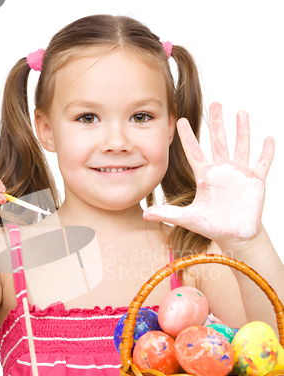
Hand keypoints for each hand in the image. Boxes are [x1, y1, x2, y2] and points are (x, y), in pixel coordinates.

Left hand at [143, 103, 274, 245]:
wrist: (234, 235)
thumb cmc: (212, 225)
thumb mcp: (188, 218)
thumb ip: (167, 213)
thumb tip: (144, 215)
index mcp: (205, 176)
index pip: (194, 152)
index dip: (187, 137)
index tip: (181, 120)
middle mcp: (222, 170)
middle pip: (219, 141)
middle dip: (217, 123)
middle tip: (215, 103)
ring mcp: (239, 174)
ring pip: (241, 146)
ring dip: (242, 130)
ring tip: (241, 112)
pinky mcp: (255, 181)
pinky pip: (262, 163)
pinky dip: (266, 151)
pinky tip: (268, 138)